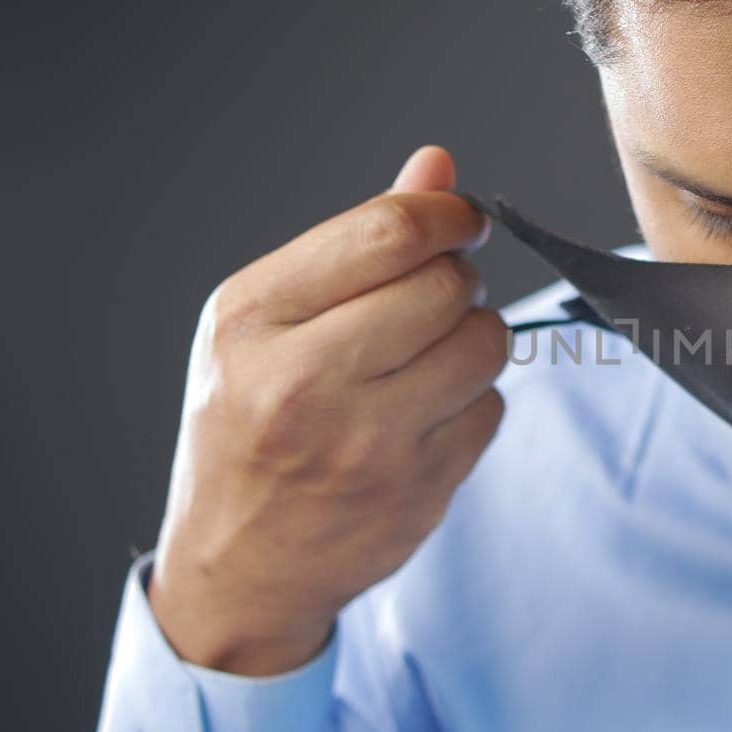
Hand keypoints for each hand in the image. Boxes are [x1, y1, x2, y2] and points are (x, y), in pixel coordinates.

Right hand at [147, 146, 507, 675]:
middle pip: (446, 284)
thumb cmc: (248, 423)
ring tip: (428, 356)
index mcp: (253, 320)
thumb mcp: (265, 322)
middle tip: (432, 300)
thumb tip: (437, 166)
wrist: (239, 565)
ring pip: (485, 343)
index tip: (462, 221)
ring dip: (474, 337)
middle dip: (457, 279)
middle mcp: (304, 382)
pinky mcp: (419, 489)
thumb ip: (356, 242)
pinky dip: (473, 400)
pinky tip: (425, 416)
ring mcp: (366, 444)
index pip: (388, 232)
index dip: (448, 215)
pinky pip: (492, 407)